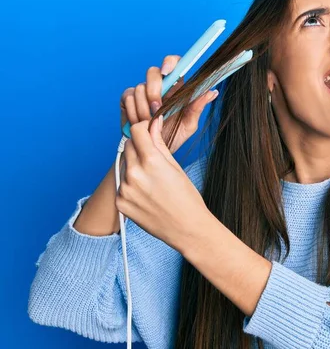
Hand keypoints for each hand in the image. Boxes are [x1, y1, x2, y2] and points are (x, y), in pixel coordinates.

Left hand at [116, 117, 209, 252]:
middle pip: (128, 146)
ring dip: (134, 166)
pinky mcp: (120, 203)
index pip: (136, 131)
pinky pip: (122, 184)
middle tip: (154, 160)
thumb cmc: (187, 198)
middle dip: (139, 147)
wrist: (187, 229)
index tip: (148, 132)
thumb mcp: (175, 166)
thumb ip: (159, 143)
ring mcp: (125, 189)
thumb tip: (154, 122)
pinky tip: (147, 194)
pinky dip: (131, 185)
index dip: (143, 128)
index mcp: (151, 161)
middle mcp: (134, 173)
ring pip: (124, 165)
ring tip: (153, 181)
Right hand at [119, 54, 218, 153]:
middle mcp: (159, 86)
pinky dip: (133, 111)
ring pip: (139, 88)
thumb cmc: (173, 136)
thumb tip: (212, 92)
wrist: (153, 151)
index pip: (174, 64)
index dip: (169, 63)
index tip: (167, 71)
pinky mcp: (128, 99)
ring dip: (144, 108)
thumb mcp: (189, 124)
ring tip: (150, 123)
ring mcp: (142, 91)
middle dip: (154, 90)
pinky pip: (128, 97)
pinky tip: (139, 122)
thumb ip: (197, 107)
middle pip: (152, 72)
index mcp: (176, 87)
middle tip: (157, 109)